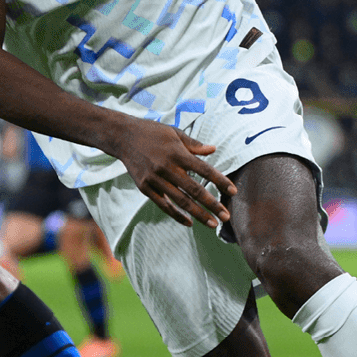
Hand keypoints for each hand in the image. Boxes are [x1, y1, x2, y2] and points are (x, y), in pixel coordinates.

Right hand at [102, 117, 234, 228]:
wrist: (123, 136)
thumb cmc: (152, 132)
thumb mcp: (174, 133)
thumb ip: (194, 144)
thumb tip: (213, 150)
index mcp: (177, 153)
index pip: (204, 170)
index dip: (220, 181)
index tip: (233, 191)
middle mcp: (167, 167)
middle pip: (194, 190)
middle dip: (212, 204)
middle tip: (226, 216)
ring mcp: (154, 179)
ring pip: (180, 201)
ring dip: (198, 214)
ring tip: (213, 224)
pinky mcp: (144, 187)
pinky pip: (163, 205)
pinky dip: (176, 215)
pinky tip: (188, 222)